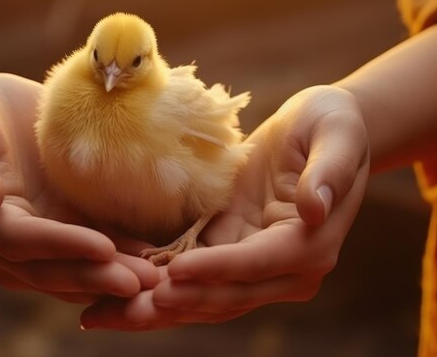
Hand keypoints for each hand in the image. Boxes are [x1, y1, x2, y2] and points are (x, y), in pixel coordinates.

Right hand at [0, 73, 158, 302]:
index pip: (22, 242)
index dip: (62, 247)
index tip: (102, 248)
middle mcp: (8, 240)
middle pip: (52, 268)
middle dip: (97, 276)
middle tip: (144, 282)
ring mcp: (38, 234)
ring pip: (74, 267)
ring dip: (113, 276)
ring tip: (157, 279)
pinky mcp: (61, 221)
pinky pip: (90, 246)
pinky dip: (119, 256)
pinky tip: (153, 257)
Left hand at [80, 85, 369, 327]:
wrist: (319, 130)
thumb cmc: (331, 126)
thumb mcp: (337, 137)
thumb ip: (328, 173)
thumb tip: (316, 209)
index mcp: (308, 245)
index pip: (256, 264)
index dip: (217, 269)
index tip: (175, 271)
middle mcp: (281, 268)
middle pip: (223, 294)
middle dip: (173, 302)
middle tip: (122, 308)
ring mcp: (251, 263)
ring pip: (200, 294)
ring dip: (153, 305)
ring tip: (102, 312)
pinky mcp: (227, 248)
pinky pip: (188, 273)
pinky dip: (154, 284)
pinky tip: (114, 289)